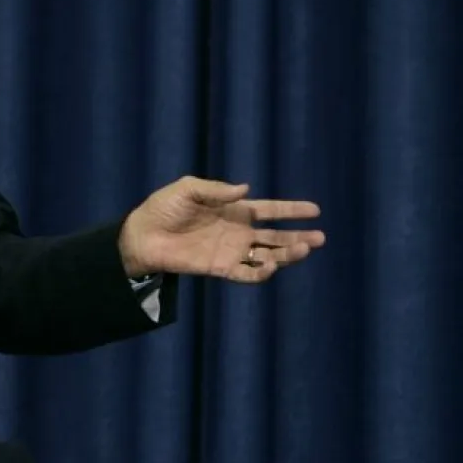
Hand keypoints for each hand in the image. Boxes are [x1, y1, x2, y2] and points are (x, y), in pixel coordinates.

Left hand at [117, 176, 324, 282]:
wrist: (142, 235)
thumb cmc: (163, 208)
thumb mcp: (188, 189)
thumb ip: (217, 189)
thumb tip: (246, 189)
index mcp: (234, 211)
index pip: (269, 211)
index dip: (291, 210)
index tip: (315, 210)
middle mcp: (237, 232)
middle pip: (275, 237)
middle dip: (298, 237)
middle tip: (320, 238)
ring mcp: (230, 251)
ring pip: (268, 256)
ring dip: (287, 255)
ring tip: (305, 249)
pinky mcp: (220, 268)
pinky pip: (247, 274)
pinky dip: (261, 272)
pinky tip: (271, 264)